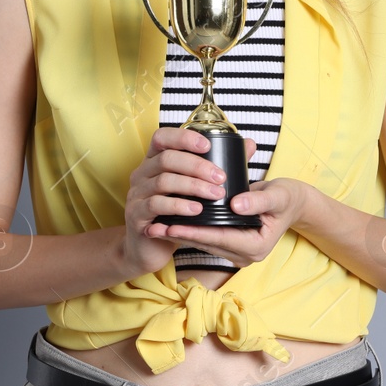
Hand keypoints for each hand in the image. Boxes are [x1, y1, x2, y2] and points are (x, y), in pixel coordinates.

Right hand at [122, 127, 238, 276]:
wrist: (148, 247)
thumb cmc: (174, 213)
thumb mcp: (193, 188)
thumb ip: (218, 165)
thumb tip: (249, 145)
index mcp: (154, 161)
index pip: (162, 137)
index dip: (183, 138)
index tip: (208, 146)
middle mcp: (142, 173)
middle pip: (166, 159)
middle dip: (197, 166)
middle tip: (221, 178)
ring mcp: (136, 194)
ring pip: (163, 181)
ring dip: (193, 186)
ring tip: (215, 195)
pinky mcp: (136, 215)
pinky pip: (156, 205)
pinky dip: (179, 206)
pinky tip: (197, 210)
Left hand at [153, 146, 312, 268]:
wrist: (293, 203)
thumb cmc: (287, 197)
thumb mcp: (277, 196)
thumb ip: (258, 201)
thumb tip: (236, 204)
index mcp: (256, 246)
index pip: (219, 239)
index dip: (195, 232)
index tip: (173, 225)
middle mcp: (245, 255)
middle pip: (207, 244)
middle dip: (181, 235)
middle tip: (154, 226)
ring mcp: (238, 253)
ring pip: (204, 243)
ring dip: (180, 235)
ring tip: (155, 226)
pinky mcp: (231, 245)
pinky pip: (208, 239)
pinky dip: (190, 231)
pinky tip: (170, 223)